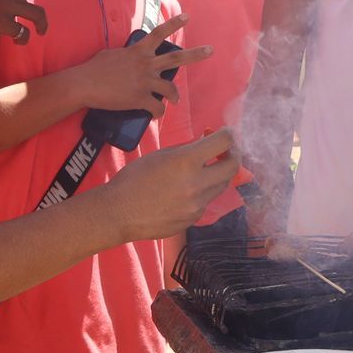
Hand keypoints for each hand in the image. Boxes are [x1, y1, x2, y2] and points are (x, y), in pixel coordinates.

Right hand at [78, 15, 211, 113]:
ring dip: (174, 96)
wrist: (85, 84)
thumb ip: (125, 54)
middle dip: (196, 54)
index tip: (187, 16)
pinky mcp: (140, 99)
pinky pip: (157, 108)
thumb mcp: (111, 54)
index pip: (159, 33)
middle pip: (177, 58)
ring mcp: (145, 82)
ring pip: (170, 88)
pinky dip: (157, 113)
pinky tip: (155, 115)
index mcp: (138, 51)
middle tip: (211, 50)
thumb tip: (127, 57)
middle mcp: (146, 64)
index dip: (174, 23)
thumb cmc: (93, 68)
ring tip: (176, 100)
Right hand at [97, 129, 241, 243]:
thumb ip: (186, 150)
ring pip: (221, 186)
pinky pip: (205, 202)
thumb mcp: (160, 155)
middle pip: (233, 167)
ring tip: (205, 171)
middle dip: (233, 155)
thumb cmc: (134, 179)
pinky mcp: (193, 219)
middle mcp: (197, 184)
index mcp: (186, 162)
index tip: (226, 134)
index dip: (228, 134)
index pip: (223, 142)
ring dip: (217, 175)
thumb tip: (205, 144)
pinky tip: (185, 192)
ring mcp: (197, 205)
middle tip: (226, 152)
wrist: (118, 213)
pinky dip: (202, 193)